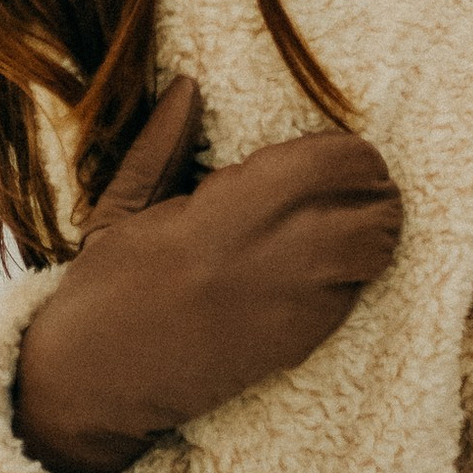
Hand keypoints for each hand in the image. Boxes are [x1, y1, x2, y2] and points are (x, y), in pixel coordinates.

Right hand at [13, 76, 404, 472]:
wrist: (97, 386)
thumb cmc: (102, 293)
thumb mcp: (119, 211)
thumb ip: (159, 146)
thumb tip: (187, 86)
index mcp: (216, 219)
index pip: (322, 166)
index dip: (343, 149)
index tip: (329, 144)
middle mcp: (262, 264)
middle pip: (368, 209)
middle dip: (374, 185)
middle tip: (358, 177)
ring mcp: (286, 312)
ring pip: (374, 255)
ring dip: (376, 228)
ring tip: (351, 217)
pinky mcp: (294, 348)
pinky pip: (352, 296)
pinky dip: (354, 271)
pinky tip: (327, 263)